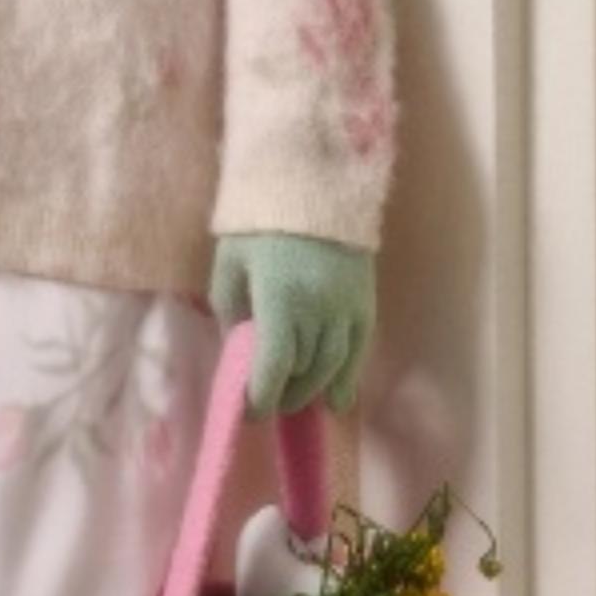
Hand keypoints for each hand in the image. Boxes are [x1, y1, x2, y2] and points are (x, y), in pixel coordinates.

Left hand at [209, 231, 376, 417]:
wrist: (311, 184)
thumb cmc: (258, 226)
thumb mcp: (230, 268)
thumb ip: (232, 316)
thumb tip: (240, 356)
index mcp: (281, 298)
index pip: (275, 365)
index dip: (261, 396)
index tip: (249, 411)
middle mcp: (320, 309)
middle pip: (304, 371)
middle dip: (284, 394)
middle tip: (268, 403)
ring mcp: (348, 307)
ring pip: (333, 367)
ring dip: (312, 390)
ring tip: (294, 399)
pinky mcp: (366, 303)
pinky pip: (359, 352)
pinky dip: (347, 379)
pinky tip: (336, 400)